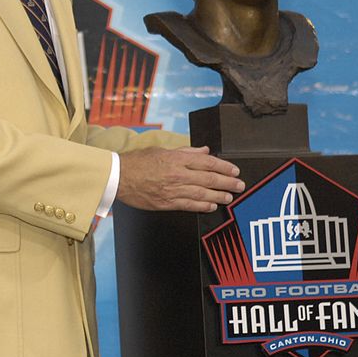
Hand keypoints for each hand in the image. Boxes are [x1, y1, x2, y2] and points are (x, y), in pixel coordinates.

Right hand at [117, 146, 243, 212]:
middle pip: (209, 178)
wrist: (118, 177)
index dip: (223, 166)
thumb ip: (184, 152)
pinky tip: (212, 205)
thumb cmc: (137, 162)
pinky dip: (203, 206)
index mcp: (176, 159)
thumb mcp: (161, 151)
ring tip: (230, 196)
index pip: (207, 162)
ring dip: (219, 195)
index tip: (234, 170)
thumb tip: (203, 151)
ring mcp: (173, 190)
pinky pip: (190, 205)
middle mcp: (177, 174)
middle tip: (239, 184)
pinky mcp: (167, 203)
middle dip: (227, 182)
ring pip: (202, 194)